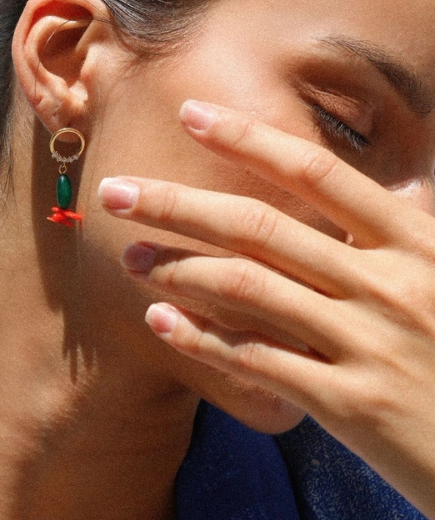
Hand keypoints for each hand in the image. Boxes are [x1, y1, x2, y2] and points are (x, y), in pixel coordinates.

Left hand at [98, 99, 434, 519]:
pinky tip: (162, 323)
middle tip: (114, 191)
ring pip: (248, 289)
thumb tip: (398, 185)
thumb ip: (420, 229)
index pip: (317, 173)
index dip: (249, 138)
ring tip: (131, 257)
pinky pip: (259, 361)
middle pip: (260, 227)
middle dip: (177, 204)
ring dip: (178, 269)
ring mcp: (368, 344)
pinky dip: (203, 339)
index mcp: (414, 242)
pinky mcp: (352, 405)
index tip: (190, 114)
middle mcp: (387, 283)